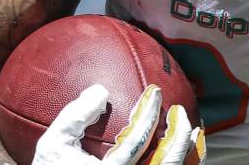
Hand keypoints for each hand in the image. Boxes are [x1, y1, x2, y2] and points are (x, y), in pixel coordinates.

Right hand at [32, 84, 205, 164]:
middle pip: (167, 163)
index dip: (148, 113)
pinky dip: (185, 163)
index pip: (136, 142)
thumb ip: (74, 117)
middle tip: (178, 111)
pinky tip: (189, 148)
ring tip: (195, 130)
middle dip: (179, 133)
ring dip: (191, 152)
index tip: (154, 93)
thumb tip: (102, 91)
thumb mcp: (53, 144)